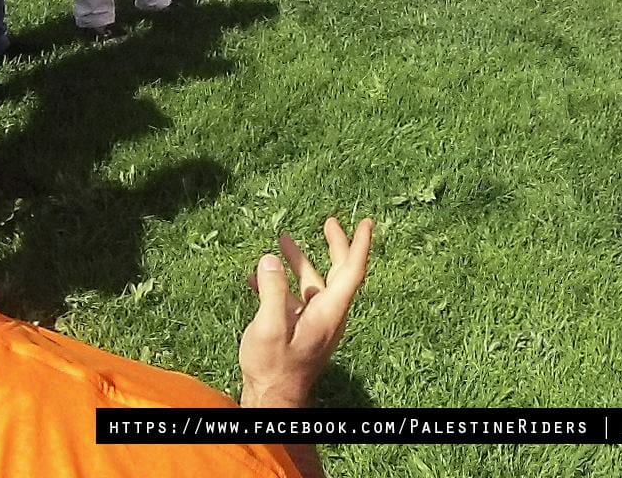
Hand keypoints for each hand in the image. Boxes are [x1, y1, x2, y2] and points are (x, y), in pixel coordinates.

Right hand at [238, 217, 373, 408]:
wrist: (272, 399)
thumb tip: (270, 259)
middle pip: (337, 273)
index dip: (360, 245)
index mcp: (329, 311)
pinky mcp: (298, 330)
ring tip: (283, 240)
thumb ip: (272, 291)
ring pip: (311, 284)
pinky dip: (278, 285)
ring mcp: (313, 322)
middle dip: (335, 245)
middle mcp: (326, 314)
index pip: (352, 271)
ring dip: (298, 262)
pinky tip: (254, 278)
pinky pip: (292, 299)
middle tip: (331, 221)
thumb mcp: (270, 327)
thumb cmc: (273, 367)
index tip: (367, 222)